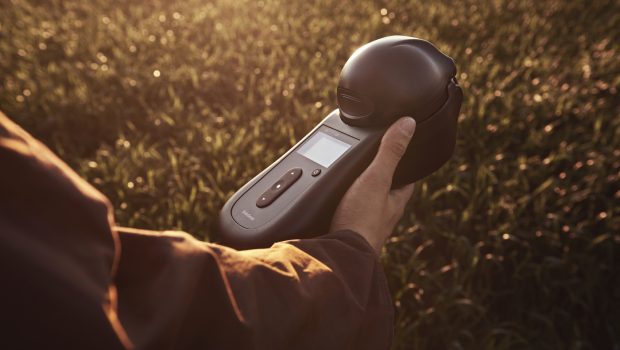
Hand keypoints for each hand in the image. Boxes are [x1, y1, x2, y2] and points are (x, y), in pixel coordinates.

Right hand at [330, 117, 416, 253]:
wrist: (340, 254)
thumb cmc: (361, 220)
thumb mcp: (377, 178)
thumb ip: (390, 152)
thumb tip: (408, 124)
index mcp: (396, 201)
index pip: (407, 178)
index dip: (406, 162)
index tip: (401, 149)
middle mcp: (383, 214)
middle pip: (385, 190)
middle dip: (378, 177)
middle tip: (370, 160)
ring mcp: (365, 223)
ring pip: (365, 202)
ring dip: (357, 192)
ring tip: (347, 177)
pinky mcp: (347, 231)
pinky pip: (347, 213)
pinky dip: (342, 205)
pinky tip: (332, 201)